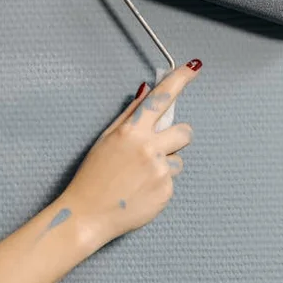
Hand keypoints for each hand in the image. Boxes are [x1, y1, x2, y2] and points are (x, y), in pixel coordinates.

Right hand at [62, 59, 201, 248]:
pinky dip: (159, 185)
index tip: (194, 67)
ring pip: (178, 159)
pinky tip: (140, 191)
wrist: (87, 215)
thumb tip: (146, 91)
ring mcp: (159, 171)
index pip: (162, 98)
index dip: (180, 80)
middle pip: (185, 132)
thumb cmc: (92, 177)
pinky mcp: (166, 192)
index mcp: (131, 131)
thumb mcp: (105, 140)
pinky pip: (171, 181)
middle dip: (178, 137)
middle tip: (157, 148)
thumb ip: (129, 115)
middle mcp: (148, 148)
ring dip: (165, 164)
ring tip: (140, 177)